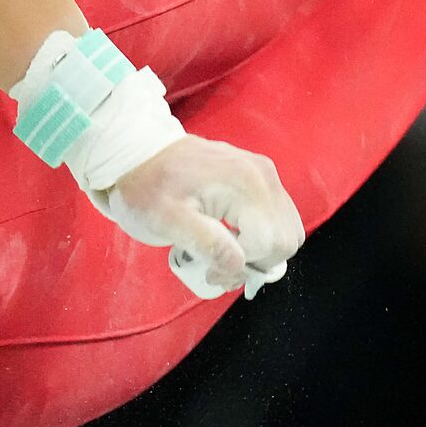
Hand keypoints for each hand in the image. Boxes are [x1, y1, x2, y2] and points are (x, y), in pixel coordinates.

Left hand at [100, 135, 303, 295]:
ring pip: (287, 231)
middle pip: (286, 240)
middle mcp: (264, 176)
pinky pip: (277, 218)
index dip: (242, 267)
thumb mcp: (167, 220)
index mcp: (245, 185)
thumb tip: (238, 266)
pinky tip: (232, 238)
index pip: (269, 243)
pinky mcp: (259, 177)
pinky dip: (261, 237)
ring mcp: (264, 174)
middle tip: (219, 267)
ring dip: (261, 253)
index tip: (210, 271)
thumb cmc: (146, 188)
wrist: (138, 154)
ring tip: (225, 253)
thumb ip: (207, 243)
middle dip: (257, 263)